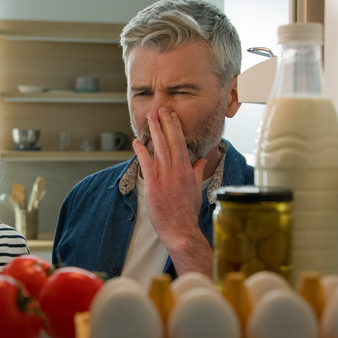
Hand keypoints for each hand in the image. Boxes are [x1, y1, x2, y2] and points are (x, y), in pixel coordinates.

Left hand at [131, 108, 211, 275]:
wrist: (181, 229)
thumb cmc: (187, 212)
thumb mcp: (195, 190)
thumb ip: (197, 173)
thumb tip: (200, 161)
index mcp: (188, 170)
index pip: (181, 143)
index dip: (175, 128)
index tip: (171, 115)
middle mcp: (177, 170)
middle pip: (171, 141)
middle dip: (165, 123)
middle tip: (160, 108)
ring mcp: (166, 176)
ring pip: (160, 148)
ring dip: (154, 131)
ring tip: (150, 118)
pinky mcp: (154, 184)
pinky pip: (147, 164)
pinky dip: (142, 151)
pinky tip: (136, 142)